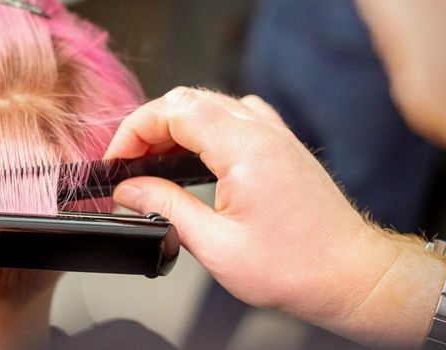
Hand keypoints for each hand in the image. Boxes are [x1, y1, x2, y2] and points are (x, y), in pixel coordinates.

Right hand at [105, 87, 401, 337]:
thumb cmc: (296, 268)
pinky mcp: (280, 145)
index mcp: (244, 149)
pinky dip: (203, 128)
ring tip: (152, 163)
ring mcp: (274, 134)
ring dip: (173, 126)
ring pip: (209, 104)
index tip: (116, 160)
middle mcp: (261, 131)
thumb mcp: (215, 245)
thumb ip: (165, 208)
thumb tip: (128, 191)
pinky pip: (233, 116)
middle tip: (127, 164)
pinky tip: (193, 156)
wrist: (350, 275)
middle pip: (188, 100)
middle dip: (148, 126)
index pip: (173, 112)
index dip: (134, 131)